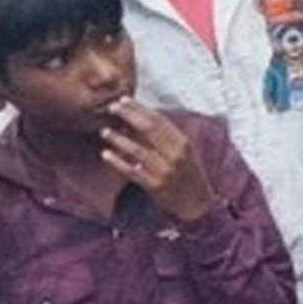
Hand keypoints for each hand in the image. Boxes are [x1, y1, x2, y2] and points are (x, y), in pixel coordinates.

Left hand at [100, 98, 215, 222]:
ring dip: (119, 139)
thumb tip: (141, 119)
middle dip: (128, 116)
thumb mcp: (184, 152)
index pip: (159, 119)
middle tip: (111, 108)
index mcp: (183, 143)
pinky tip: (105, 154)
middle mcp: (175, 154)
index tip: (124, 100)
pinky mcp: (155, 186)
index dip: (140, 108)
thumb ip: (166, 137)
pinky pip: (132, 171)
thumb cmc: (188, 174)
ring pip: (138, 150)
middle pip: (148, 129)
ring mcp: (165, 170)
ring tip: (104, 131)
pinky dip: (118, 162)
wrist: (197, 203)